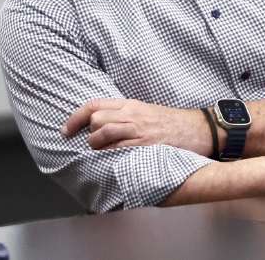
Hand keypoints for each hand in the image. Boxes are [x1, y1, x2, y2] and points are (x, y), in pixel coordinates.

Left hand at [62, 98, 212, 155]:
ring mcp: (139, 129)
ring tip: (99, 152)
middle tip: (89, 145)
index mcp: (130, 104)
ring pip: (104, 131)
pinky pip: (120, 147)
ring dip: (96, 144)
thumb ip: (125, 116)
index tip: (65, 129)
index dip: (76, 117)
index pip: (95, 105)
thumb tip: (101, 126)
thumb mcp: (146, 112)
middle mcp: (132, 114)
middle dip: (87, 132)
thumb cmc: (172, 123)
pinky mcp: (147, 143)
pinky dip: (109, 154)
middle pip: (96, 118)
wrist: (199, 129)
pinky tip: (108, 160)